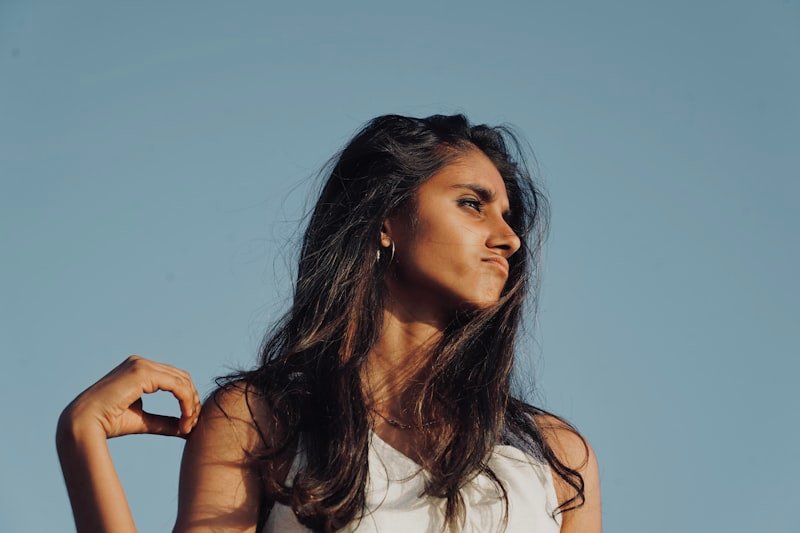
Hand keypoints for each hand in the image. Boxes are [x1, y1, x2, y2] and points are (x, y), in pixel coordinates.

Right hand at [59, 355, 200, 439]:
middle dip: (192, 400)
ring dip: (190, 403)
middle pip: (181, 377)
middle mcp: (140, 363)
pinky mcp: (142, 372)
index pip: (174, 379)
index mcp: (139, 370)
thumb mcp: (143, 420)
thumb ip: (164, 422)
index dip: (187, 399)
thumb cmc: (108, 423)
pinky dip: (185, 401)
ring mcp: (141, 365)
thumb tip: (186, 429)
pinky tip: (185, 417)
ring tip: (188, 424)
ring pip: (181, 380)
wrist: (85, 423)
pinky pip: (175, 385)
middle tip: (192, 424)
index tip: (189, 423)